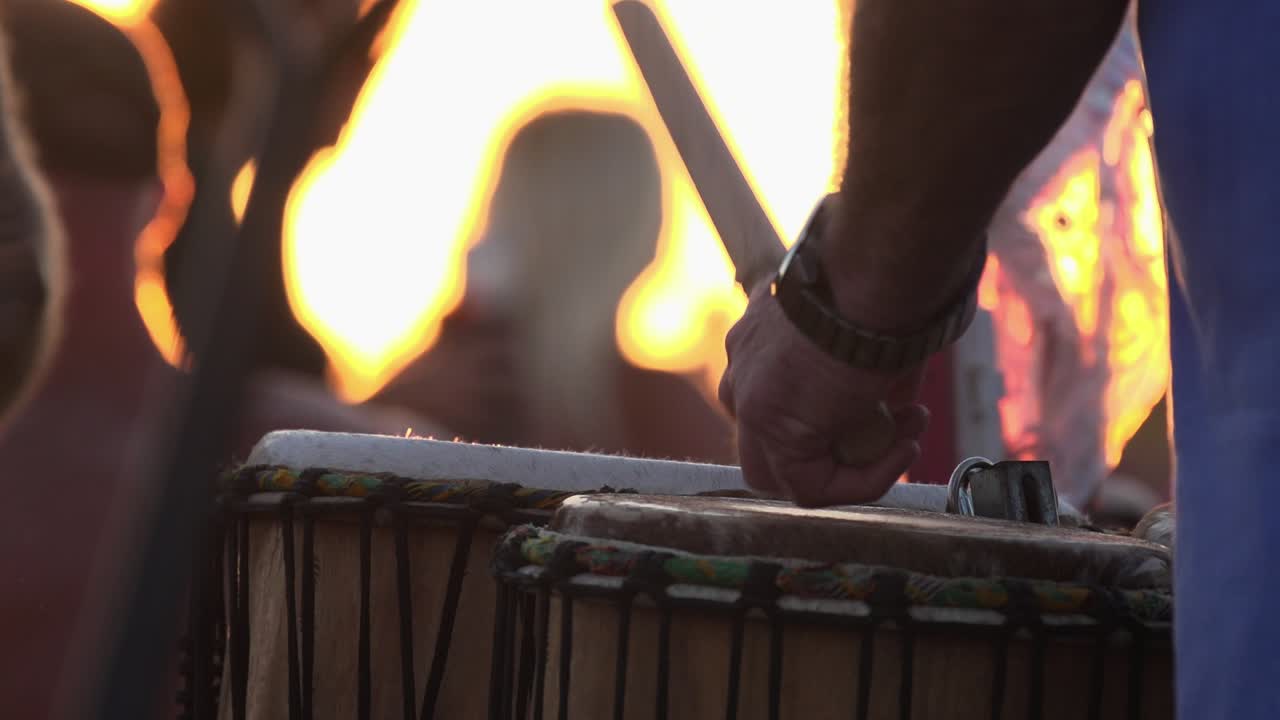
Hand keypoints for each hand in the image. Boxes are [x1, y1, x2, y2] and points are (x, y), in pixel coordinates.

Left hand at [718, 283, 929, 506]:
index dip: (827, 413)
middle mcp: (742, 365)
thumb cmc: (880, 288)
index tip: (878, 399)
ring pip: (776, 471)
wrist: (869, 280)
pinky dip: (861, 481)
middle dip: (825, 447)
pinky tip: (903, 450)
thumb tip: (897, 406)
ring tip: (902, 444)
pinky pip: (810, 487)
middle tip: (885, 433)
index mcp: (757, 335)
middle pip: (765, 435)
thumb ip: (867, 372)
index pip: (772, 393)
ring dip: (840, 472)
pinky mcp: (774, 431)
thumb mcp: (867, 328)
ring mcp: (750, 398)